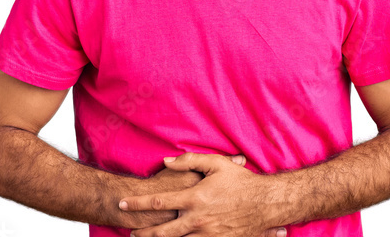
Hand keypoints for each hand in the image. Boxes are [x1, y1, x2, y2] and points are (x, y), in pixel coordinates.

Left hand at [123, 155, 239, 228]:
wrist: (266, 204)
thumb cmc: (242, 182)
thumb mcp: (217, 164)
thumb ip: (190, 160)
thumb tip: (167, 161)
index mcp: (195, 198)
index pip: (158, 201)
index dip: (137, 204)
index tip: (122, 204)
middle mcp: (197, 219)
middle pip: (161, 231)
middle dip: (143, 232)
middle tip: (130, 232)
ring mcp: (206, 235)